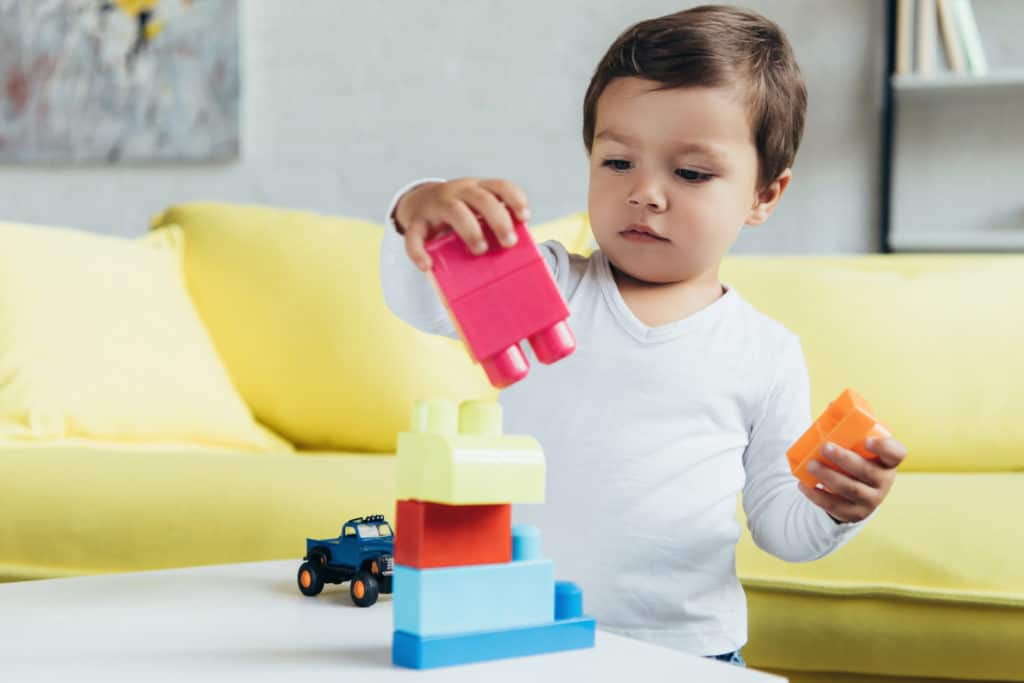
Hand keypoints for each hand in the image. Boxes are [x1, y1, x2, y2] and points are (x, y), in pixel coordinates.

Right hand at [393, 178, 530, 270]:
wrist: (419, 203)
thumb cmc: (459, 213)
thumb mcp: (476, 210)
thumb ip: (493, 223)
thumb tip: (517, 254)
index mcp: (477, 188)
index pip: (500, 186)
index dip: (514, 199)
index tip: (524, 217)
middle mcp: (458, 192)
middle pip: (481, 198)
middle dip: (499, 220)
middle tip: (509, 242)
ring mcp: (436, 205)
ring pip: (454, 211)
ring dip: (471, 231)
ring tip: (480, 250)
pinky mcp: (417, 221)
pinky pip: (415, 235)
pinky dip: (419, 251)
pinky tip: (427, 265)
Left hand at [797, 437, 907, 522]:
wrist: (853, 495)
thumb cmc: (854, 461)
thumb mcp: (856, 446)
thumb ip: (848, 427)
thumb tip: (831, 405)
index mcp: (887, 461)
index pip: (897, 453)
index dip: (885, 448)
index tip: (867, 440)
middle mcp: (884, 482)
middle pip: (868, 471)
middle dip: (844, 459)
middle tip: (824, 447)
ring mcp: (871, 500)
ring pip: (851, 489)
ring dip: (829, 476)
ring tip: (810, 464)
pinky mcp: (854, 513)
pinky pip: (836, 506)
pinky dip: (817, 496)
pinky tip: (803, 485)